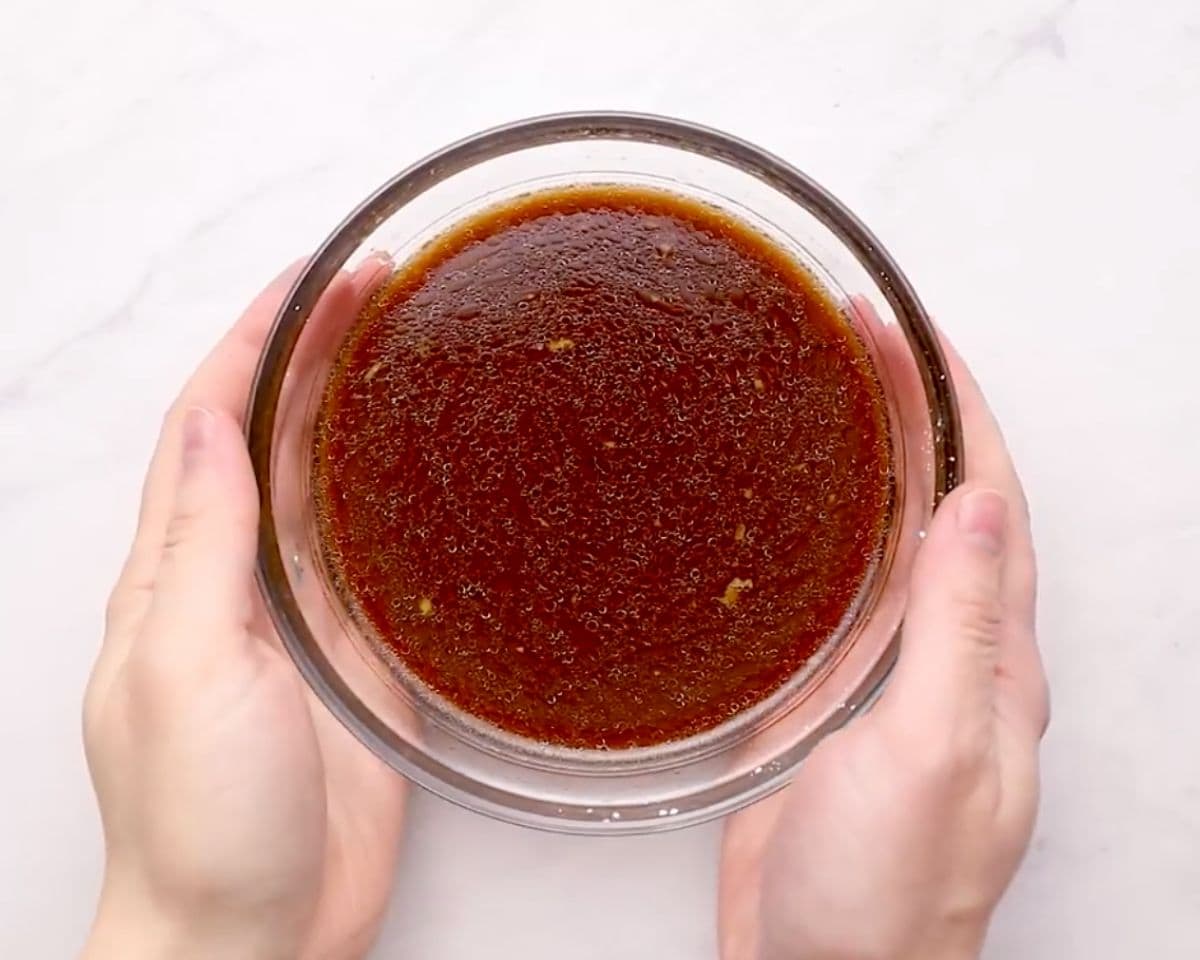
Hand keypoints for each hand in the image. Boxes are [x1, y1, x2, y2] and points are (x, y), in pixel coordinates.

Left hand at [82, 261, 406, 959]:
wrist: (252, 933)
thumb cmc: (200, 820)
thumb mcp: (187, 667)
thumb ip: (202, 543)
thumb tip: (206, 421)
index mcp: (180, 570)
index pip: (213, 420)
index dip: (257, 339)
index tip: (312, 278)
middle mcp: (238, 578)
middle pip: (276, 435)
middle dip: (317, 351)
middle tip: (382, 285)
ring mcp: (300, 616)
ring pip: (327, 482)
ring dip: (357, 407)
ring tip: (409, 343)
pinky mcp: (357, 656)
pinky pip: (374, 554)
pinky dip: (394, 495)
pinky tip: (429, 464)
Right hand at [719, 329, 1049, 959]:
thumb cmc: (884, 892)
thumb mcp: (932, 750)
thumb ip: (955, 628)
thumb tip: (979, 507)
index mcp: (991, 659)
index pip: (989, 499)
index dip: (958, 408)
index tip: (914, 336)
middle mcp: (948, 654)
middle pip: (939, 500)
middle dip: (910, 410)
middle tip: (858, 335)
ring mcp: (887, 673)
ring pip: (886, 536)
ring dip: (866, 457)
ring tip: (825, 387)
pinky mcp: (827, 697)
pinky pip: (835, 588)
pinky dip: (821, 527)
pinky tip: (789, 502)